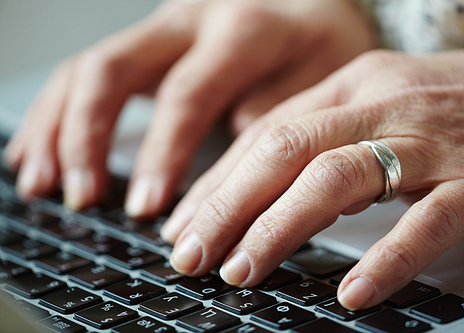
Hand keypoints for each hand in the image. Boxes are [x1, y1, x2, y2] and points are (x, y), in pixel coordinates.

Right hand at [3, 0, 373, 216]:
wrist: (311, 9)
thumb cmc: (319, 47)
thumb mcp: (320, 76)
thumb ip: (277, 114)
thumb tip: (231, 162)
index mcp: (239, 30)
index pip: (186, 93)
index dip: (160, 153)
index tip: (145, 207)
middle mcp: (190, 21)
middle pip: (113, 68)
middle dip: (86, 137)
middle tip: (80, 197)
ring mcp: (161, 29)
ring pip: (88, 68)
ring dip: (56, 128)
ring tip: (40, 182)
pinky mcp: (148, 44)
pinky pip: (87, 71)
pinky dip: (57, 114)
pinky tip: (41, 148)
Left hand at [163, 43, 463, 309]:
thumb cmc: (443, 106)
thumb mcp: (371, 107)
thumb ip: (319, 140)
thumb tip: (257, 188)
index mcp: (348, 88)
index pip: (264, 134)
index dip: (215, 182)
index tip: (181, 224)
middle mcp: (379, 107)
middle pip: (285, 153)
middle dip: (227, 207)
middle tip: (191, 255)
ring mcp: (429, 143)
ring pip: (337, 180)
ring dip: (280, 230)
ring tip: (242, 273)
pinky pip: (425, 223)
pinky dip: (385, 259)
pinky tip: (352, 293)